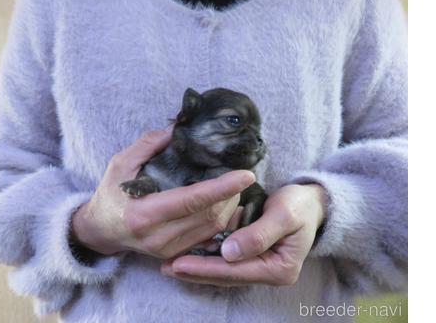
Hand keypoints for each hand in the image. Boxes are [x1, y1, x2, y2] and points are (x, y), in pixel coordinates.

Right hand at [71, 127, 255, 258]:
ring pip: (213, 230)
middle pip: (210, 217)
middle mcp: (159, 236)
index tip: (246, 175)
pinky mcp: (176, 254)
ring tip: (233, 188)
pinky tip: (224, 205)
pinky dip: (222, 221)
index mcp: (144, 213)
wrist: (101, 231)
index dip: (222, 187)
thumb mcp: (120, 164)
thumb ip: (147, 145)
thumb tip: (177, 128)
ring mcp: (169, 249)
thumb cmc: (110, 195)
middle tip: (239, 177)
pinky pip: (209, 239)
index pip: (192, 200)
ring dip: (229, 207)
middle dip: (231, 195)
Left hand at [160, 184, 326, 285]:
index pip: (236, 271)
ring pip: (223, 271)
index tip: (180, 264)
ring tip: (170, 264)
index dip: (207, 268)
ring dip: (197, 268)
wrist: (311, 202)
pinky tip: (186, 254)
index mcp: (279, 269)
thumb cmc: (300, 206)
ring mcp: (259, 267)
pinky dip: (206, 258)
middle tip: (167, 267)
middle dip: (196, 272)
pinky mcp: (252, 257)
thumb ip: (259, 234)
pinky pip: (225, 261)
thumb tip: (229, 252)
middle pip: (226, 276)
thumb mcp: (284, 214)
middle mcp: (268, 273)